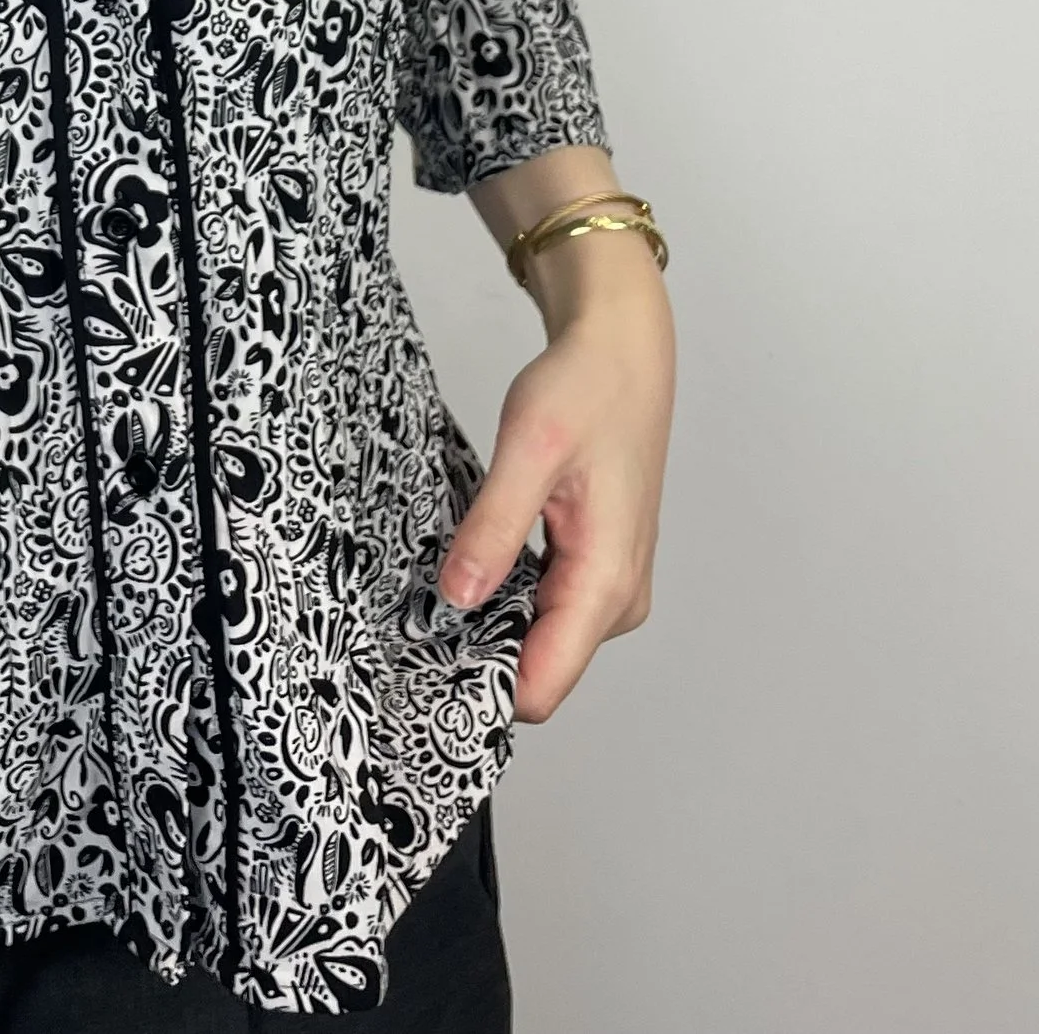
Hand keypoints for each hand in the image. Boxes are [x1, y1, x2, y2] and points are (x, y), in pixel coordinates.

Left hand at [436, 227, 674, 720]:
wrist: (623, 353)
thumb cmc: (585, 390)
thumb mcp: (529, 451)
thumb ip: (496, 527)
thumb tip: (460, 597)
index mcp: (606, 581)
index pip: (543, 686)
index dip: (481, 684)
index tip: (420, 663)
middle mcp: (617, 600)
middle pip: (538, 670)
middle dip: (477, 651)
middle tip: (415, 615)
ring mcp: (609, 586)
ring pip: (539, 640)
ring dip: (490, 621)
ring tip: (442, 578)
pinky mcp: (596, 569)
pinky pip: (545, 610)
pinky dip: (505, 595)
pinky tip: (473, 562)